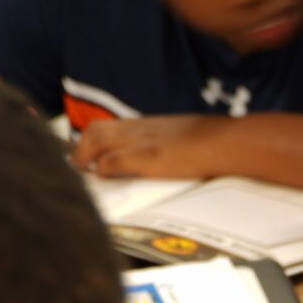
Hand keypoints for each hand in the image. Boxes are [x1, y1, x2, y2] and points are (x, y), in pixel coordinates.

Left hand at [72, 115, 231, 179]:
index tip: (84, 154)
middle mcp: (140, 130)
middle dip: (80, 148)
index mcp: (148, 126)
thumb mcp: (183, 137)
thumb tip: (162, 155)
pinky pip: (112, 160)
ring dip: (84, 157)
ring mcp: (142, 142)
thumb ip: (166, 144)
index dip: (91, 140)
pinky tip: (102, 177)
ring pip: (97, 141)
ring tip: (80, 173)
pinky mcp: (147, 158)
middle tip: (76, 165)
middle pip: (95, 131)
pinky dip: (102, 169)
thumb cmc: (213, 142)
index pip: (108, 127)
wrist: (226, 142)